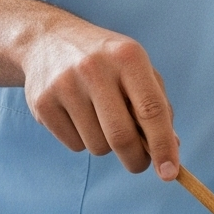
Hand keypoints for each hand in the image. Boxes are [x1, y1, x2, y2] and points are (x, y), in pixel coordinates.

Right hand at [19, 12, 179, 176]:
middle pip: (121, 136)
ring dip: (106, 146)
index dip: (163, 146)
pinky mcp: (42, 103)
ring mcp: (64, 85)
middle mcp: (94, 68)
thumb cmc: (104, 60)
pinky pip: (74, 145)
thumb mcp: (136, 68)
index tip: (169, 173)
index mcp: (127, 56)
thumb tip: (170, 149)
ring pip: (97, 146)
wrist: (47, 40)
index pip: (151, 110)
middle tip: (138, 162)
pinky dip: (82, 141)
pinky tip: (77, 116)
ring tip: (100, 120)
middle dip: (135, 159)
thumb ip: (156, 105)